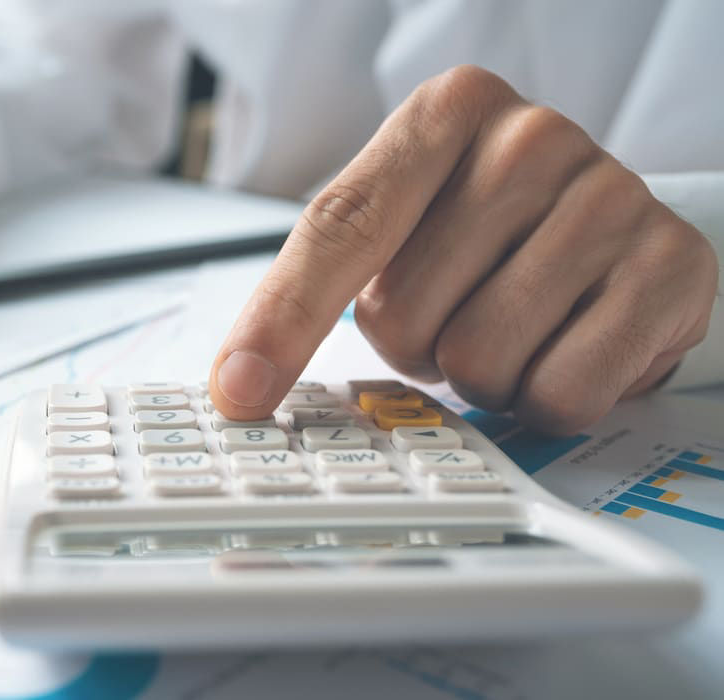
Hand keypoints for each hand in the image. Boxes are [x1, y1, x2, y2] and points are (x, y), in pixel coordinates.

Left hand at [210, 66, 717, 433]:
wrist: (610, 229)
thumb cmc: (487, 229)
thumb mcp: (397, 224)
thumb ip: (313, 282)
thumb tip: (238, 379)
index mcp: (447, 112)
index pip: (342, 228)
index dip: (284, 318)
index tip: (238, 388)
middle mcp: (533, 138)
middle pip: (406, 316)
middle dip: (418, 344)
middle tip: (461, 307)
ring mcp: (612, 197)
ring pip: (480, 361)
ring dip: (481, 375)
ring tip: (514, 322)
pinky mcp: (671, 268)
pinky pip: (563, 392)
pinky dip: (546, 398)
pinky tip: (566, 342)